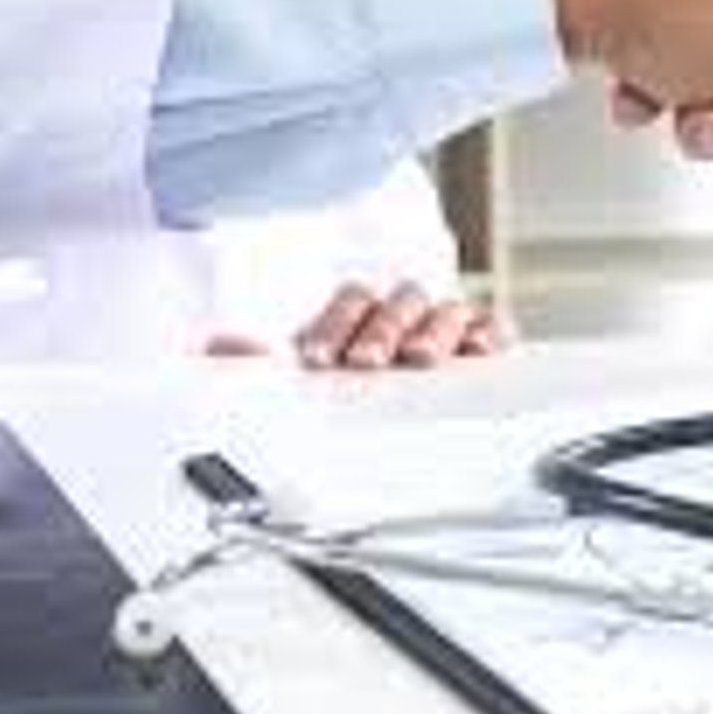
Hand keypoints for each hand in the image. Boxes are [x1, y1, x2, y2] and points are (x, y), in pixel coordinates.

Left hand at [204, 281, 502, 370]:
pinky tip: (481, 348)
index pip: (348, 302)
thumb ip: (256, 361)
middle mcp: (399, 315)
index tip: (321, 357)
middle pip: (398, 302)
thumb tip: (220, 348)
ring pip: (444, 311)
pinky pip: (491, 327)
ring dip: (432, 330)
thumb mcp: (293, 375)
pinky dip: (488, 333)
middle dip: (382, 328)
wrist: (396, 411)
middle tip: (368, 360)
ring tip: (420, 357)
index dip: (335, 325)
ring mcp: (441, 327)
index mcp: (354, 317)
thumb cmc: (342, 382)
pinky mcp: (479, 345)